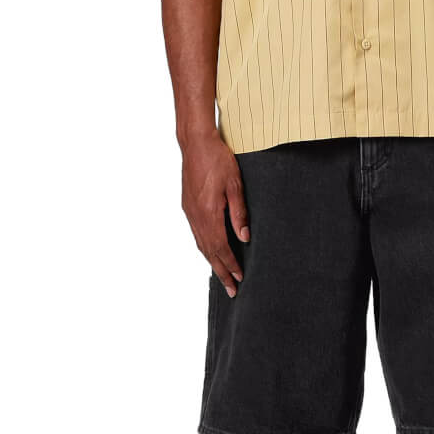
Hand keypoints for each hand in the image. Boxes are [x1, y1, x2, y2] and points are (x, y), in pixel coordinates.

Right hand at [180, 130, 248, 296]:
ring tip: (223, 277)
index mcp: (209, 213)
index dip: (231, 265)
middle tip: (231, 291)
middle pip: (210, 253)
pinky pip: (197, 235)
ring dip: (213, 263)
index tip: (240, 278)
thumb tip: (245, 238)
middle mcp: (197, 217)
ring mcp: (190, 213)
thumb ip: (239, 213)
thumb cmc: (218, 159)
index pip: (222, 247)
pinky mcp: (188, 207)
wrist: (195, 143)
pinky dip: (205, 249)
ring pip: (202, 245)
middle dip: (221, 272)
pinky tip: (211, 253)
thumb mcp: (235, 185)